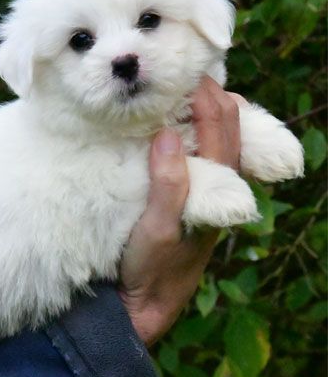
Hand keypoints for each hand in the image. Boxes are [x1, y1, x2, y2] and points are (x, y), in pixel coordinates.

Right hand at [118, 76, 242, 346]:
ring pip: (216, 140)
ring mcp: (203, 192)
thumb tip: (170, 133)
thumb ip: (169, 185)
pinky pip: (196, 155)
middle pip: (230, 128)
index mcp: (216, 190)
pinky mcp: (185, 197)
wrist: (146, 305)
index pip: (223, 129)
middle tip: (185, 71)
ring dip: (205, 111)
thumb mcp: (158, 230)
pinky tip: (167, 124)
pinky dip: (190, 131)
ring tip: (179, 89)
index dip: (210, 97)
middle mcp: (217, 187)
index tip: (187, 71)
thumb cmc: (152, 270)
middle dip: (214, 95)